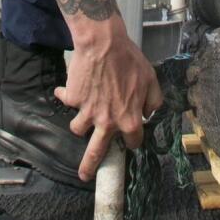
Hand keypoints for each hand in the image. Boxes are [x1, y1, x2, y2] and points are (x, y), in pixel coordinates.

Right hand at [54, 15, 163, 180]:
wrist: (103, 44)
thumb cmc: (130, 61)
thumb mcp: (151, 80)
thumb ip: (153, 102)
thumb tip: (149, 115)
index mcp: (128, 120)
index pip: (132, 141)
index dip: (132, 140)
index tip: (129, 139)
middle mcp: (106, 121)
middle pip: (96, 152)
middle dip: (89, 167)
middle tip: (85, 175)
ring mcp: (86, 112)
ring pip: (78, 128)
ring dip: (80, 124)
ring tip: (82, 116)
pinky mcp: (72, 100)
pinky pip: (66, 101)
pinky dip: (66, 95)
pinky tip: (67, 88)